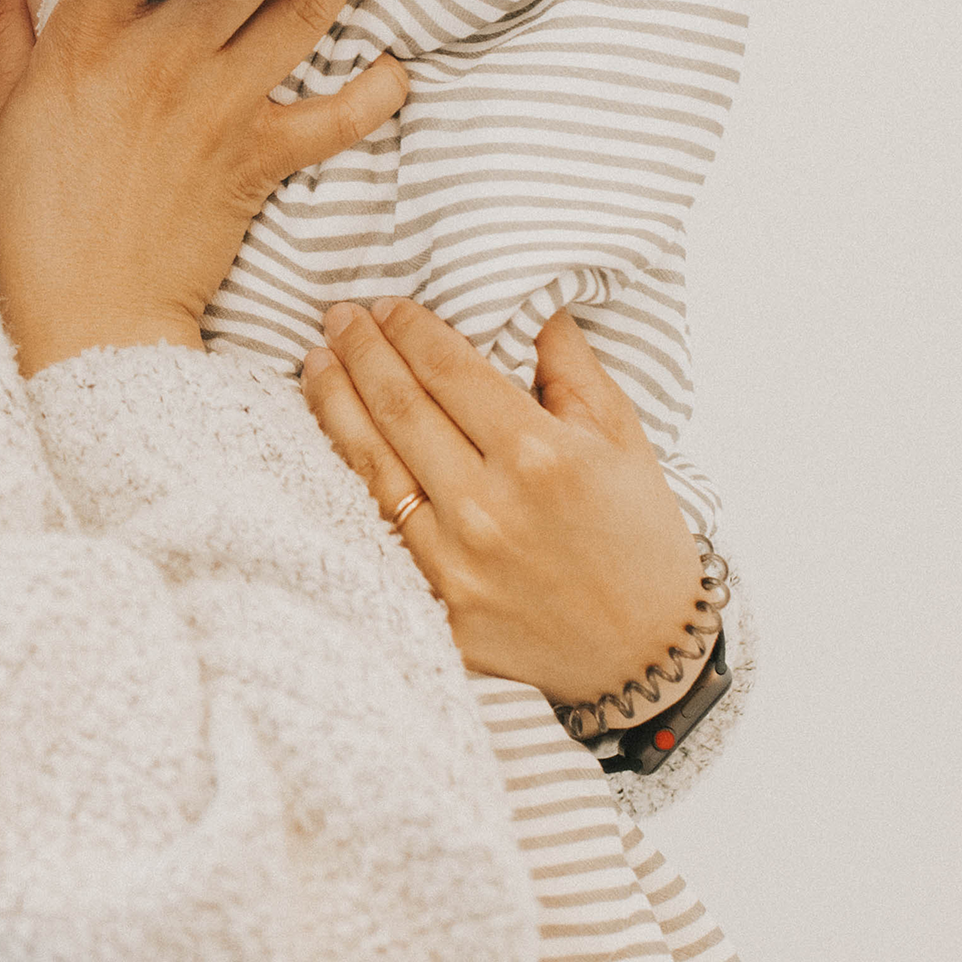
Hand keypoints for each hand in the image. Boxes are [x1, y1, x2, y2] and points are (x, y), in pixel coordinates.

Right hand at [0, 0, 406, 374]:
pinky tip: (393, 70)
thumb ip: (4, 14)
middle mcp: (159, 60)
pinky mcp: (260, 160)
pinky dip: (375, 94)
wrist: (84, 325)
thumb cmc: (26, 220)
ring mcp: (217, 109)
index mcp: (85, 41)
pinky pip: (339, 119)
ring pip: (300, 14)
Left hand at [301, 300, 705, 715]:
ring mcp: (455, 563)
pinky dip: (347, 475)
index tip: (385, 304)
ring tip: (316, 363)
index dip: (409, 329)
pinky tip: (331, 439)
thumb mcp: (622, 437)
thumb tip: (526, 303)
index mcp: (542, 457)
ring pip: (371, 463)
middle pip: (400, 408)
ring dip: (335, 403)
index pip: (449, 370)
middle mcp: (489, 508)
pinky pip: (375, 526)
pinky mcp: (435, 606)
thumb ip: (568, 364)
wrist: (646, 658)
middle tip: (337, 317)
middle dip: (361, 352)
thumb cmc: (639, 538)